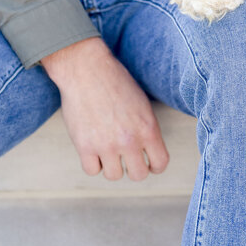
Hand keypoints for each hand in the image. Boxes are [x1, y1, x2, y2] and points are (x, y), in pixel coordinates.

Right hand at [41, 38, 168, 181]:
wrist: (87, 69)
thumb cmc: (115, 81)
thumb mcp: (142, 104)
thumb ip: (146, 129)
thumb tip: (148, 151)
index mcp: (148, 128)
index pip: (160, 163)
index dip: (155, 166)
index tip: (149, 163)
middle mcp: (129, 140)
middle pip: (138, 175)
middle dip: (134, 168)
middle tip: (127, 159)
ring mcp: (106, 145)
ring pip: (114, 176)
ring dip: (112, 165)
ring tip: (108, 150)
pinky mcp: (84, 146)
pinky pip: (92, 170)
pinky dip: (93, 163)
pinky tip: (93, 150)